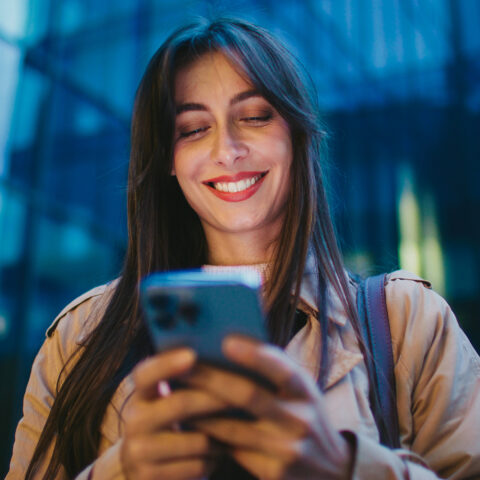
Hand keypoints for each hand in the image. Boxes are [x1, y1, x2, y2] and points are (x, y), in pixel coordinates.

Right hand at [121, 348, 226, 479]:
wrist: (143, 466)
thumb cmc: (170, 420)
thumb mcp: (167, 398)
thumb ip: (185, 380)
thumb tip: (226, 352)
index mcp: (140, 393)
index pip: (146, 373)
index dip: (167, 363)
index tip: (193, 354)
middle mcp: (134, 420)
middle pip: (180, 404)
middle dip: (216, 397)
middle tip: (247, 389)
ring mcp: (139, 451)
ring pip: (196, 439)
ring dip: (222, 433)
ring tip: (239, 425)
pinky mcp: (149, 477)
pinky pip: (197, 465)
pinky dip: (214, 458)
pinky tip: (220, 450)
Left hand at [184, 336, 354, 479]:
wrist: (331, 470)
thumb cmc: (305, 416)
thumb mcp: (301, 393)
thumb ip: (274, 373)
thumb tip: (229, 345)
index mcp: (306, 391)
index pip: (283, 369)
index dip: (256, 355)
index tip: (226, 341)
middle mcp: (300, 419)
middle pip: (249, 396)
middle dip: (211, 379)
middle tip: (183, 367)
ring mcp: (287, 449)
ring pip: (232, 427)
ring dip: (200, 410)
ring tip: (174, 393)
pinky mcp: (273, 472)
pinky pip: (232, 450)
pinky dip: (208, 434)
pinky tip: (189, 423)